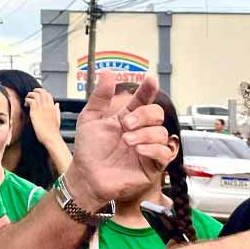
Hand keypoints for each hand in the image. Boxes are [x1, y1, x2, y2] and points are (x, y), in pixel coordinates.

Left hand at [25, 89, 61, 144]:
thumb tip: (57, 104)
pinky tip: (25, 105)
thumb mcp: (57, 118)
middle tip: (31, 94)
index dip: (42, 93)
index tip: (37, 95)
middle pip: (42, 92)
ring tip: (27, 99)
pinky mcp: (35, 111)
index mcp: (53, 107)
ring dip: (30, 95)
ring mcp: (41, 108)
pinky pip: (30, 100)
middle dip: (35, 91)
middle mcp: (48, 105)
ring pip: (35, 94)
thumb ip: (57, 110)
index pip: (48, 94)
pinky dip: (27, 100)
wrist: (51, 137)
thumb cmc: (53, 130)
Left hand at [66, 73, 174, 209]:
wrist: (86, 175)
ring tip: (126, 140)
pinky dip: (153, 149)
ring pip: (161, 133)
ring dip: (144, 134)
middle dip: (143, 115)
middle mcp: (140, 131)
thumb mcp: (89, 118)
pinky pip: (164, 153)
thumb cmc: (88, 149)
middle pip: (156, 114)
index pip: (143, 100)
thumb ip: (100, 96)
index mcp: (127, 117)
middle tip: (126, 124)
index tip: (150, 81)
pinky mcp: (152, 165)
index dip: (148, 90)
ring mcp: (147, 148)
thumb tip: (108, 73)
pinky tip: (138, 150)